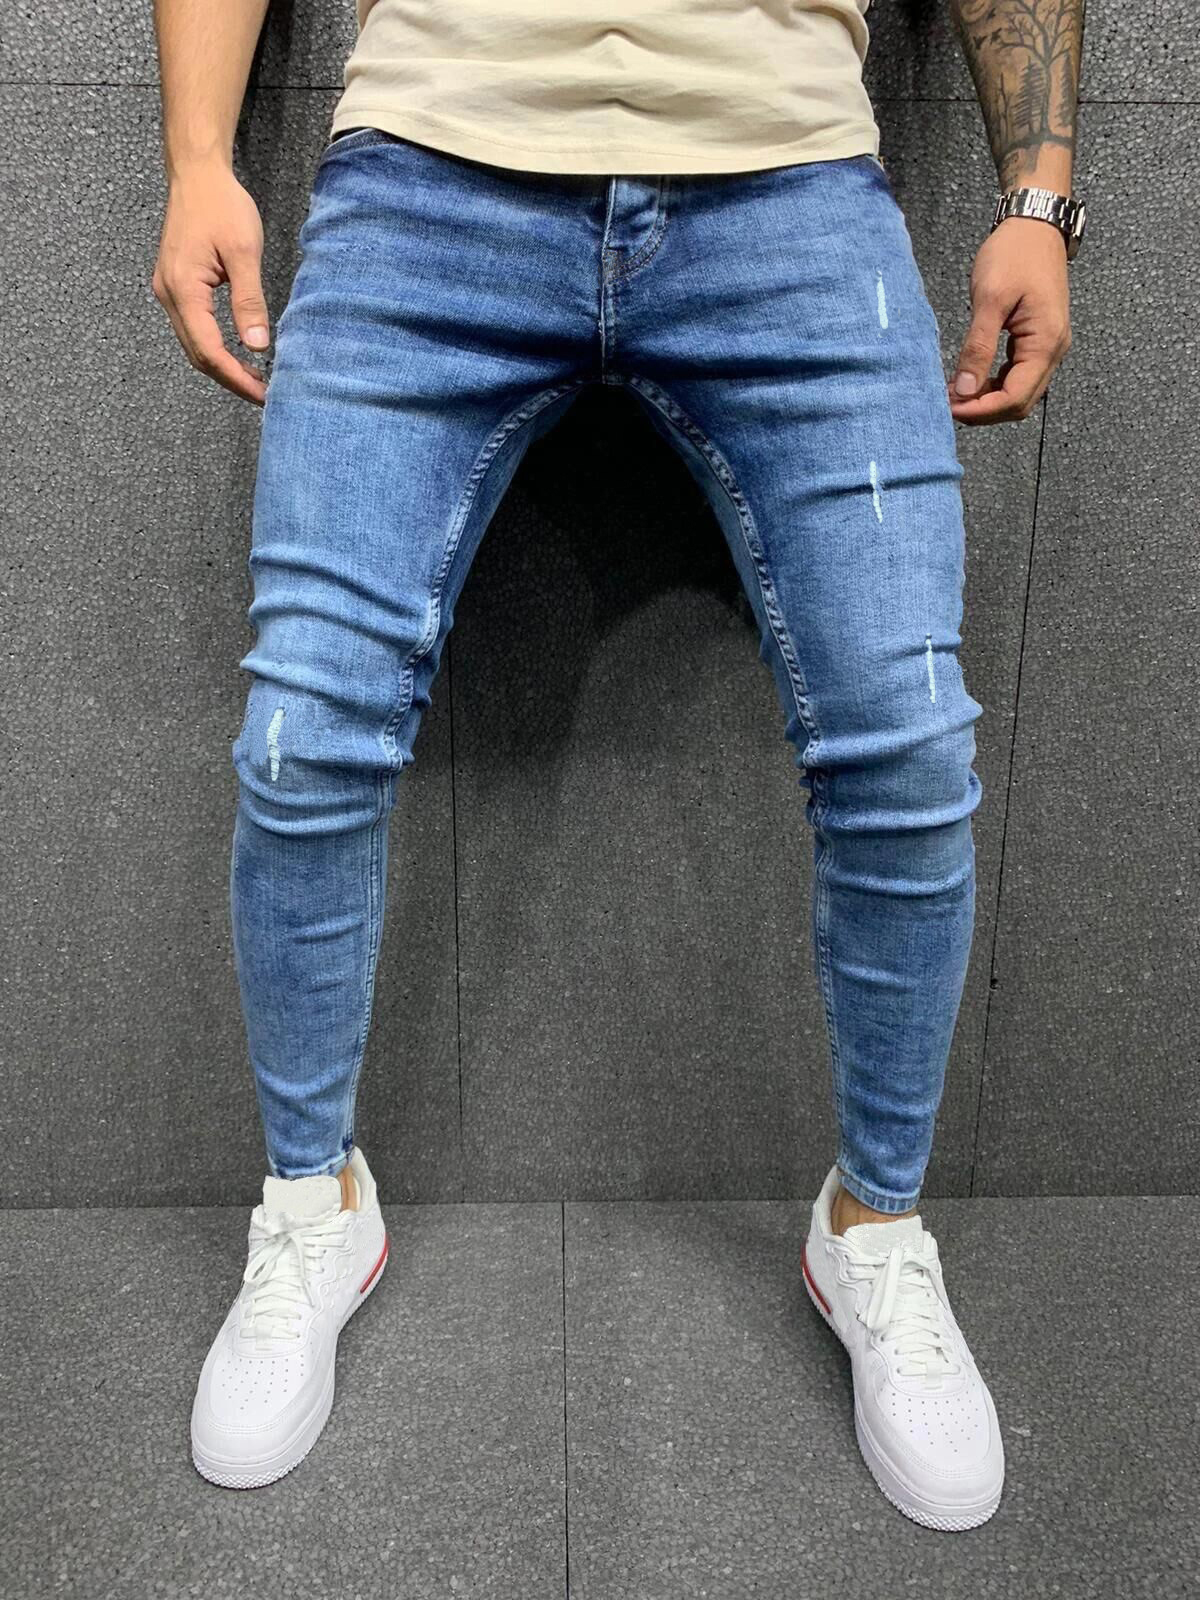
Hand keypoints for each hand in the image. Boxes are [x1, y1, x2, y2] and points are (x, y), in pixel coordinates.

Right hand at [152, 163, 269, 405]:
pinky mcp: (175, 286)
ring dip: (221, 365)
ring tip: (253, 378)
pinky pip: (192, 328)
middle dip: (229, 378)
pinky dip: (213, 346)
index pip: (209, 350)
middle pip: (197, 354)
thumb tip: (258, 345)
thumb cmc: (221, 205)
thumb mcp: (244, 252)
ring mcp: (169, 291)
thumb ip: (249, 301)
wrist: (196, 175)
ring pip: (193, 344)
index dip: (236, 377)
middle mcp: (169, 294)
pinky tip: (236, 351)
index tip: (262, 394)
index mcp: (183, 289)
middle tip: (262, 394)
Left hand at [948, 217, 1071, 425]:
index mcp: (1046, 343)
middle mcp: (1053, 351)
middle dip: (983, 411)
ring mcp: (1047, 347)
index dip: (981, 411)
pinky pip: (1017, 375)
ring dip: (987, 400)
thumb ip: (978, 347)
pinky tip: (969, 380)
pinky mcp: (1036, 340)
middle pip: (1019, 403)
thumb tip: (965, 390)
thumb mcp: (990, 299)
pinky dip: (993, 384)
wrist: (1035, 223)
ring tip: (954, 394)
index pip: (1015, 398)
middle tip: (947, 405)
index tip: (948, 409)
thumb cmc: (1015, 253)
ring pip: (1018, 392)